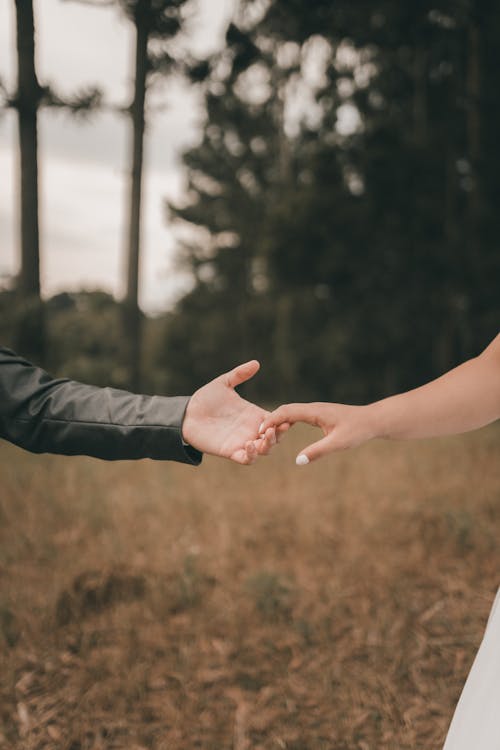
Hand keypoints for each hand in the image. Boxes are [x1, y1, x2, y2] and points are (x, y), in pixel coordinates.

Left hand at [182, 360, 285, 464]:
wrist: (187, 413)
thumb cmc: (205, 399)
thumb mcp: (224, 383)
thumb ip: (239, 374)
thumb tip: (256, 363)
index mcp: (254, 414)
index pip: (276, 420)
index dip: (284, 419)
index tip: (287, 415)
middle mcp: (251, 430)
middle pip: (276, 438)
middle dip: (281, 433)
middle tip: (279, 426)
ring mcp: (242, 442)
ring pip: (265, 450)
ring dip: (269, 444)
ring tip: (266, 434)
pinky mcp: (231, 451)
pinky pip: (247, 459)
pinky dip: (252, 455)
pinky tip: (250, 444)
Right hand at [259, 402, 375, 464]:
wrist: (371, 421)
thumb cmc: (357, 430)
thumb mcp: (338, 443)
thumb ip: (318, 452)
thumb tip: (298, 461)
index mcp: (315, 411)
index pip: (287, 412)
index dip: (272, 421)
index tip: (260, 432)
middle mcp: (313, 408)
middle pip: (285, 409)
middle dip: (270, 420)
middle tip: (257, 435)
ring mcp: (315, 410)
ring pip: (290, 412)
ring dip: (277, 421)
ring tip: (265, 434)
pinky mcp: (318, 415)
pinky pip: (297, 416)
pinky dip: (286, 422)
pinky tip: (282, 431)